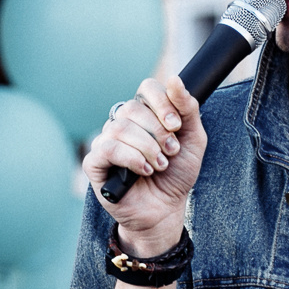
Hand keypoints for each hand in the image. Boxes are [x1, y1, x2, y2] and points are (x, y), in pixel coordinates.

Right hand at [82, 75, 205, 253]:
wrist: (166, 209)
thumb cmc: (177, 174)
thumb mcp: (193, 139)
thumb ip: (188, 109)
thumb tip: (175, 79)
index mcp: (145, 113)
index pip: (147, 88)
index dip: (162, 102)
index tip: (176, 125)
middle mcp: (123, 123)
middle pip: (133, 107)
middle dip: (159, 131)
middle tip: (171, 151)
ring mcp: (106, 141)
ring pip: (121, 127)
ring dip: (147, 147)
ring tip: (160, 165)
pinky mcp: (95, 163)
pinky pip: (107, 148)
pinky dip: (131, 158)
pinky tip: (144, 171)